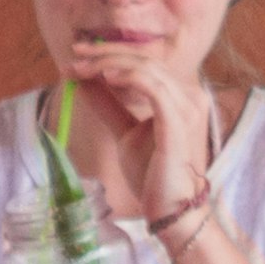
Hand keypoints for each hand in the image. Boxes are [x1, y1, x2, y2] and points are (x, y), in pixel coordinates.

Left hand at [60, 49, 218, 229]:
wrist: (170, 209)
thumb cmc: (152, 174)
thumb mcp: (124, 131)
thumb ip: (107, 104)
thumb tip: (81, 80)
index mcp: (179, 95)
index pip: (144, 62)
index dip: (109, 54)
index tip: (77, 58)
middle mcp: (190, 95)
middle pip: (145, 59)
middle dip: (105, 54)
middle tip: (74, 57)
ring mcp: (188, 107)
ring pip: (147, 69)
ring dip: (110, 64)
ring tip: (82, 68)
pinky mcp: (179, 121)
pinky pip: (154, 88)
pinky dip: (129, 77)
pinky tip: (106, 77)